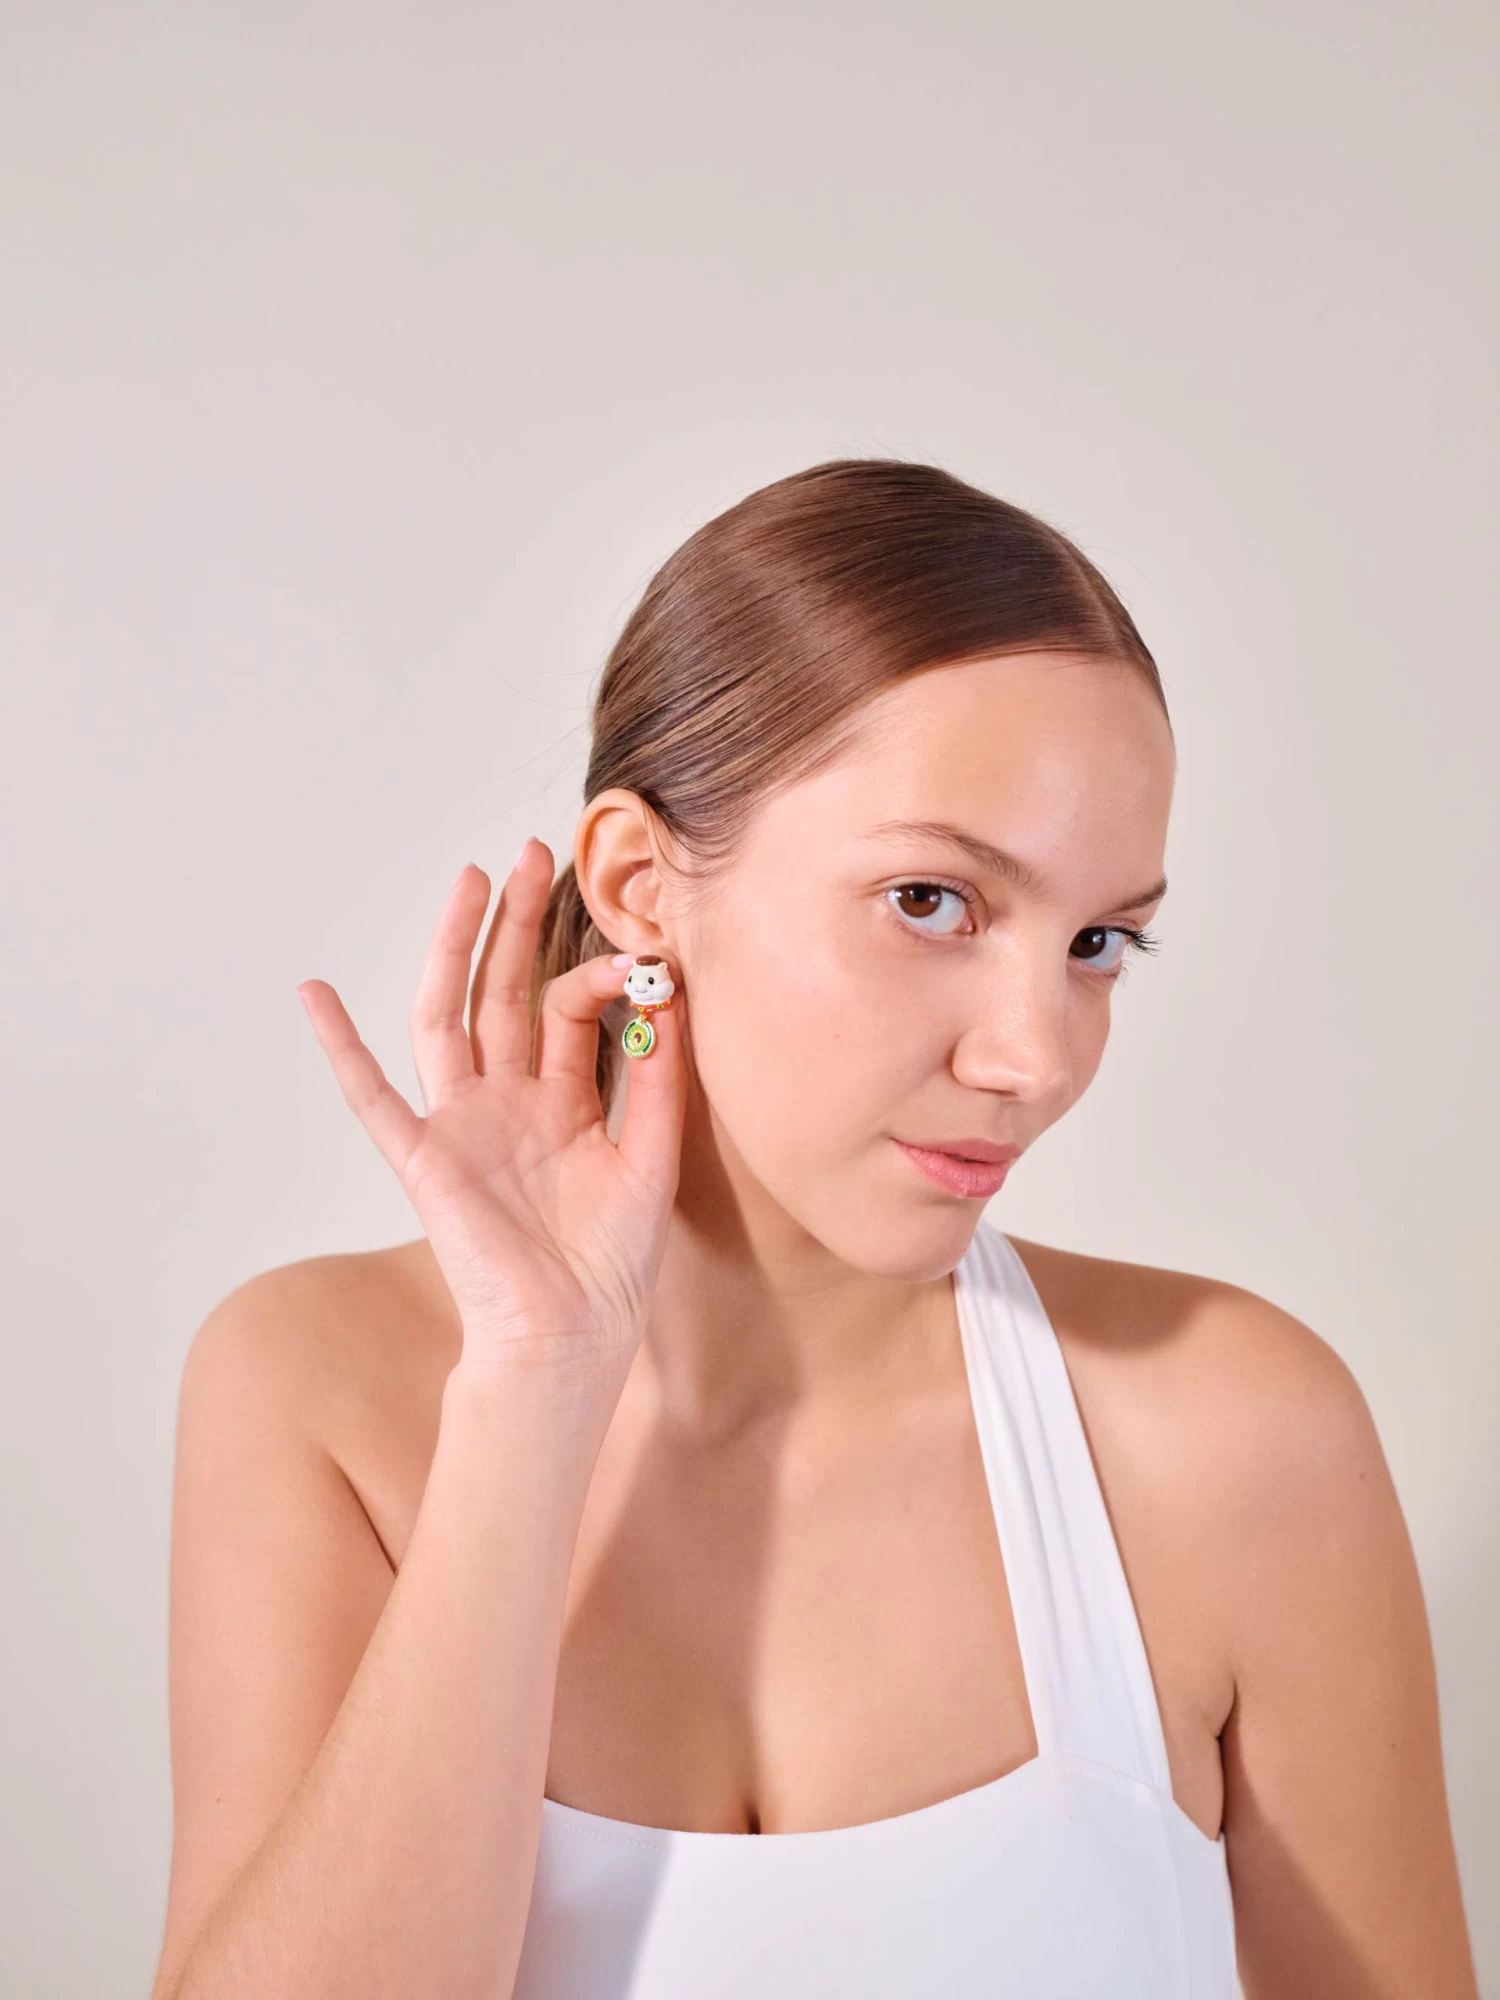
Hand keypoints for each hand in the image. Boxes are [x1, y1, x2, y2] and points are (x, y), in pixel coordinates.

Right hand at [296, 839, 686, 1402]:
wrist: (569, 1337)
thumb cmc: (611, 1264)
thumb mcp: (651, 1156)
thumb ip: (659, 1078)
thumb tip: (670, 996)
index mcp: (561, 1102)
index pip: (568, 1011)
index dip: (598, 974)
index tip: (640, 954)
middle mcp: (507, 1102)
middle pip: (504, 992)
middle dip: (516, 923)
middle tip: (533, 853)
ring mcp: (461, 1124)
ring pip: (449, 1018)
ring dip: (454, 949)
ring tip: (470, 880)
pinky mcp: (424, 1157)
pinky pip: (371, 1097)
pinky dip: (340, 1046)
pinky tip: (315, 993)